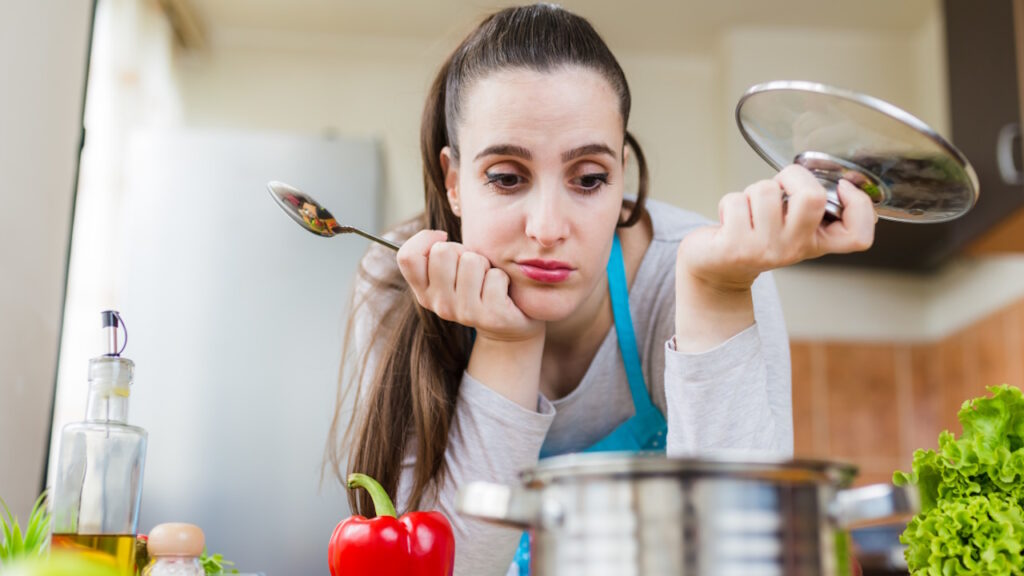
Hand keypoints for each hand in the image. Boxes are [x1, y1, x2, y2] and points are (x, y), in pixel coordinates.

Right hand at [396, 230, 542, 342]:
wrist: (506, 326)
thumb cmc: (477, 286)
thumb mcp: (451, 272)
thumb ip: (437, 256)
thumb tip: (439, 236)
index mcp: (424, 292)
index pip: (407, 257)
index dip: (424, 239)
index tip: (443, 239)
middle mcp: (439, 304)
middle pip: (442, 251)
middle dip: (462, 251)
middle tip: (472, 268)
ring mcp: (464, 313)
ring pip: (471, 261)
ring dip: (484, 264)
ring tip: (486, 280)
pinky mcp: (490, 316)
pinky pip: (495, 276)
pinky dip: (502, 277)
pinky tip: (501, 292)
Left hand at [679, 164, 875, 291]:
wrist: (718, 267)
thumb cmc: (756, 237)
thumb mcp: (791, 228)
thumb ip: (810, 209)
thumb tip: (831, 177)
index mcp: (816, 242)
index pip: (858, 236)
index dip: (860, 206)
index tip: (842, 187)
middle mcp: (795, 248)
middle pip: (812, 197)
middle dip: (793, 175)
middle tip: (780, 185)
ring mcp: (765, 250)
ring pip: (766, 190)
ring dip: (752, 190)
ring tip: (748, 209)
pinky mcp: (735, 247)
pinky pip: (735, 201)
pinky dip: (728, 202)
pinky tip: (729, 219)